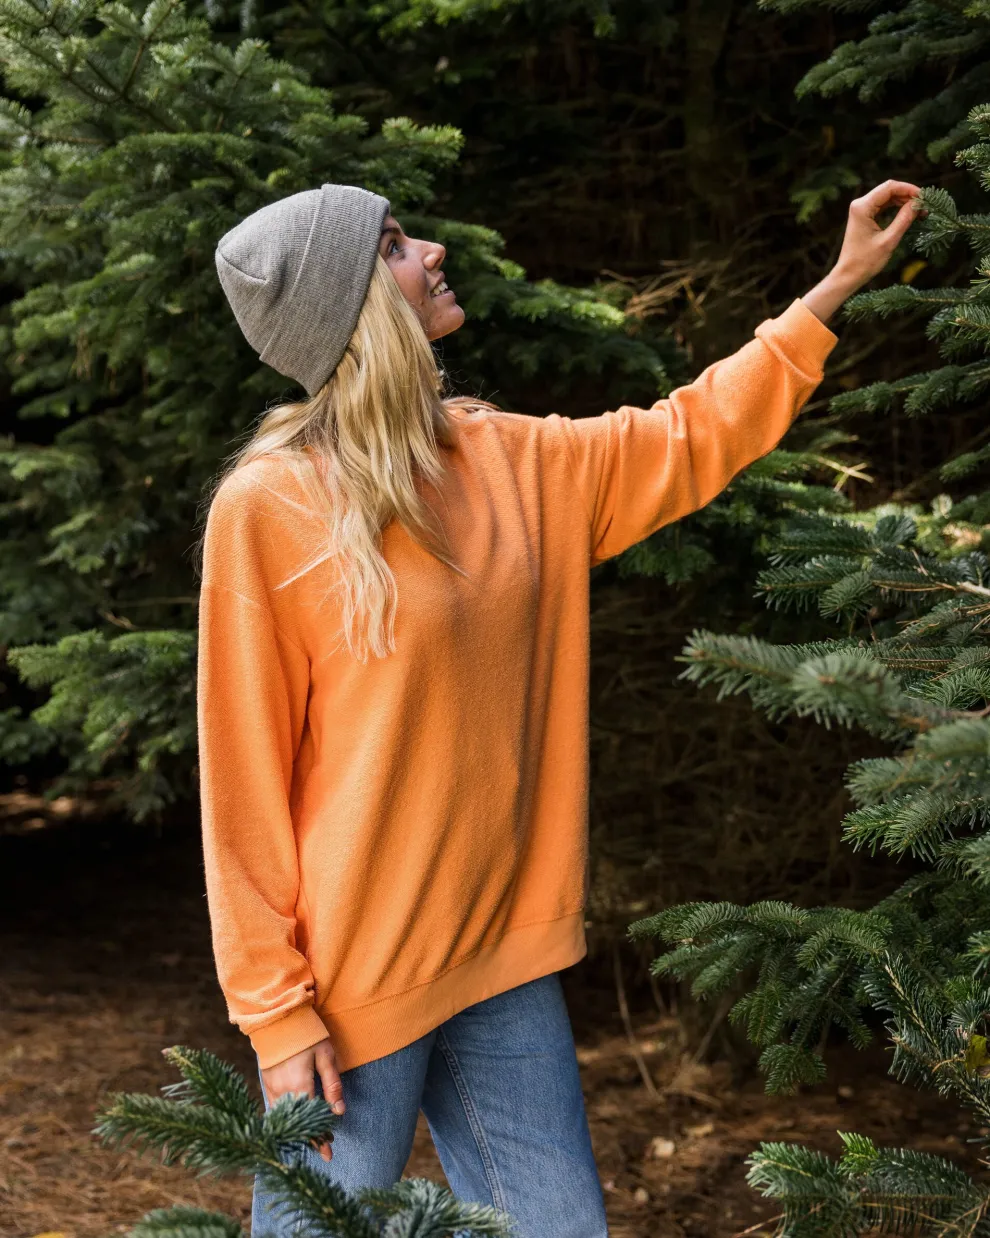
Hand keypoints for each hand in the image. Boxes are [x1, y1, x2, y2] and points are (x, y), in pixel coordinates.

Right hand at [260, 1037, 344, 1162]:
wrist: (279, 1017)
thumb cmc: (307, 1034)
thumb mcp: (325, 1055)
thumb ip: (332, 1084)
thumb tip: (339, 1111)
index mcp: (300, 1086)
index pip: (312, 1120)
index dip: (320, 1138)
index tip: (328, 1154)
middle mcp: (283, 1091)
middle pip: (297, 1123)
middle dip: (310, 1138)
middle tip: (323, 1149)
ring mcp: (271, 1087)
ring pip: (283, 1119)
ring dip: (296, 1131)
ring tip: (308, 1140)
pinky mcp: (266, 1082)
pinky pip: (273, 1108)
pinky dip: (282, 1120)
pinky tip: (289, 1125)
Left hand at [833, 179, 927, 290]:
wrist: (848, 275)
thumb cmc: (865, 262)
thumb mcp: (889, 240)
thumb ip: (904, 219)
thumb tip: (918, 203)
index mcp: (862, 207)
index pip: (890, 187)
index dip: (909, 189)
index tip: (925, 198)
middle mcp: (860, 204)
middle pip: (889, 190)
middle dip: (908, 195)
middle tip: (925, 206)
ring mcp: (861, 210)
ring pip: (888, 197)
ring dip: (904, 202)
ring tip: (920, 212)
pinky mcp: (864, 216)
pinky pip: (884, 206)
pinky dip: (897, 208)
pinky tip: (909, 214)